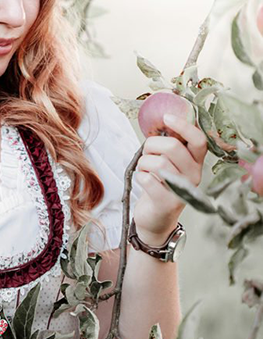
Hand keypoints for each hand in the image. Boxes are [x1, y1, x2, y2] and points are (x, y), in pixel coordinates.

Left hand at [133, 112, 207, 245]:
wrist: (156, 220)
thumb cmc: (160, 186)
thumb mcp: (170, 164)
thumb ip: (169, 146)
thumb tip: (161, 122)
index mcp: (196, 162)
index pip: (199, 140)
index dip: (183, 126)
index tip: (166, 118)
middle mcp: (194, 175)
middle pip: (173, 147)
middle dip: (152, 145)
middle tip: (146, 153)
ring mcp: (182, 190)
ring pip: (158, 162)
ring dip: (143, 162)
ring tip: (144, 168)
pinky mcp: (167, 203)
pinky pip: (147, 179)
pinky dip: (140, 177)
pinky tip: (143, 181)